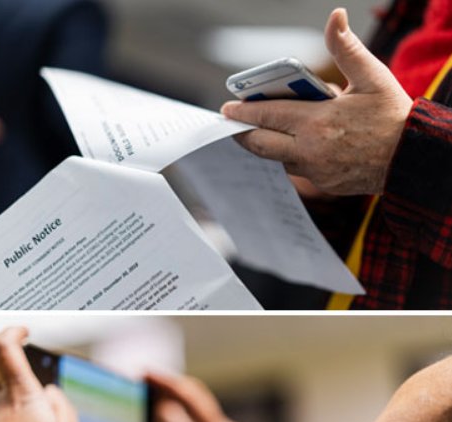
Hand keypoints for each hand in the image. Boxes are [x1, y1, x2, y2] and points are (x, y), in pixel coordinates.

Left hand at [0, 326, 81, 421]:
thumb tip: (52, 393)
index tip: (23, 332)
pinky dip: (4, 412)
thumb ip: (62, 410)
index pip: (4, 349)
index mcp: (21, 399)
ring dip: (6, 388)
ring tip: (29, 405)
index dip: (12, 332)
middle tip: (27, 368)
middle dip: (8, 360)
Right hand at [118, 372, 244, 421]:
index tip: (145, 374)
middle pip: (193, 394)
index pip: (194, 402)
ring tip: (141, 385)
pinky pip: (183, 414)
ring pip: (189, 401)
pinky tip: (148, 404)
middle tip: (139, 376)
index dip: (169, 385)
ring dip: (167, 392)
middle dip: (166, 383)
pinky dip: (166, 406)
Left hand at [222, 8, 412, 195]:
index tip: (226, 108)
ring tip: (255, 131)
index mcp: (317, 122)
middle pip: (260, 143)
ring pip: (275, 159)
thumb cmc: (392, 115)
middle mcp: (310, 150)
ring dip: (264, 145)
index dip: (243, 112)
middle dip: (242, 132)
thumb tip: (335, 17)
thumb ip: (346, 49)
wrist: (413, 157)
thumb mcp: (372, 77)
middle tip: (232, 123)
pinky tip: (286, 144)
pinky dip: (287, 156)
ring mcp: (315, 170)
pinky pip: (295, 170)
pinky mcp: (322, 184)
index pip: (267, 116)